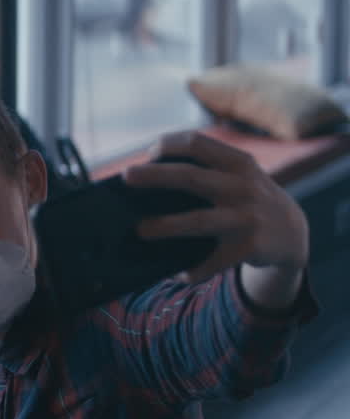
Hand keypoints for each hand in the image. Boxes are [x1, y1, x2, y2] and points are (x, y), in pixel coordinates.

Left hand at [123, 130, 308, 280]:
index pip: (197, 143)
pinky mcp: (249, 247)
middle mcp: (242, 187)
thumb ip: (206, 169)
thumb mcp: (238, 175)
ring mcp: (246, 217)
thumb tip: (146, 177)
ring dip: (166, 226)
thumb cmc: (246, 199)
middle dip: (155, 176)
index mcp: (237, 163)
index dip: (169, 145)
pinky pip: (214, 261)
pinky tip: (179, 275)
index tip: (148, 154)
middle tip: (126, 177)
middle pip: (191, 178)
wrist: (293, 234)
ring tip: (140, 230)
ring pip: (198, 221)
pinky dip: (195, 270)